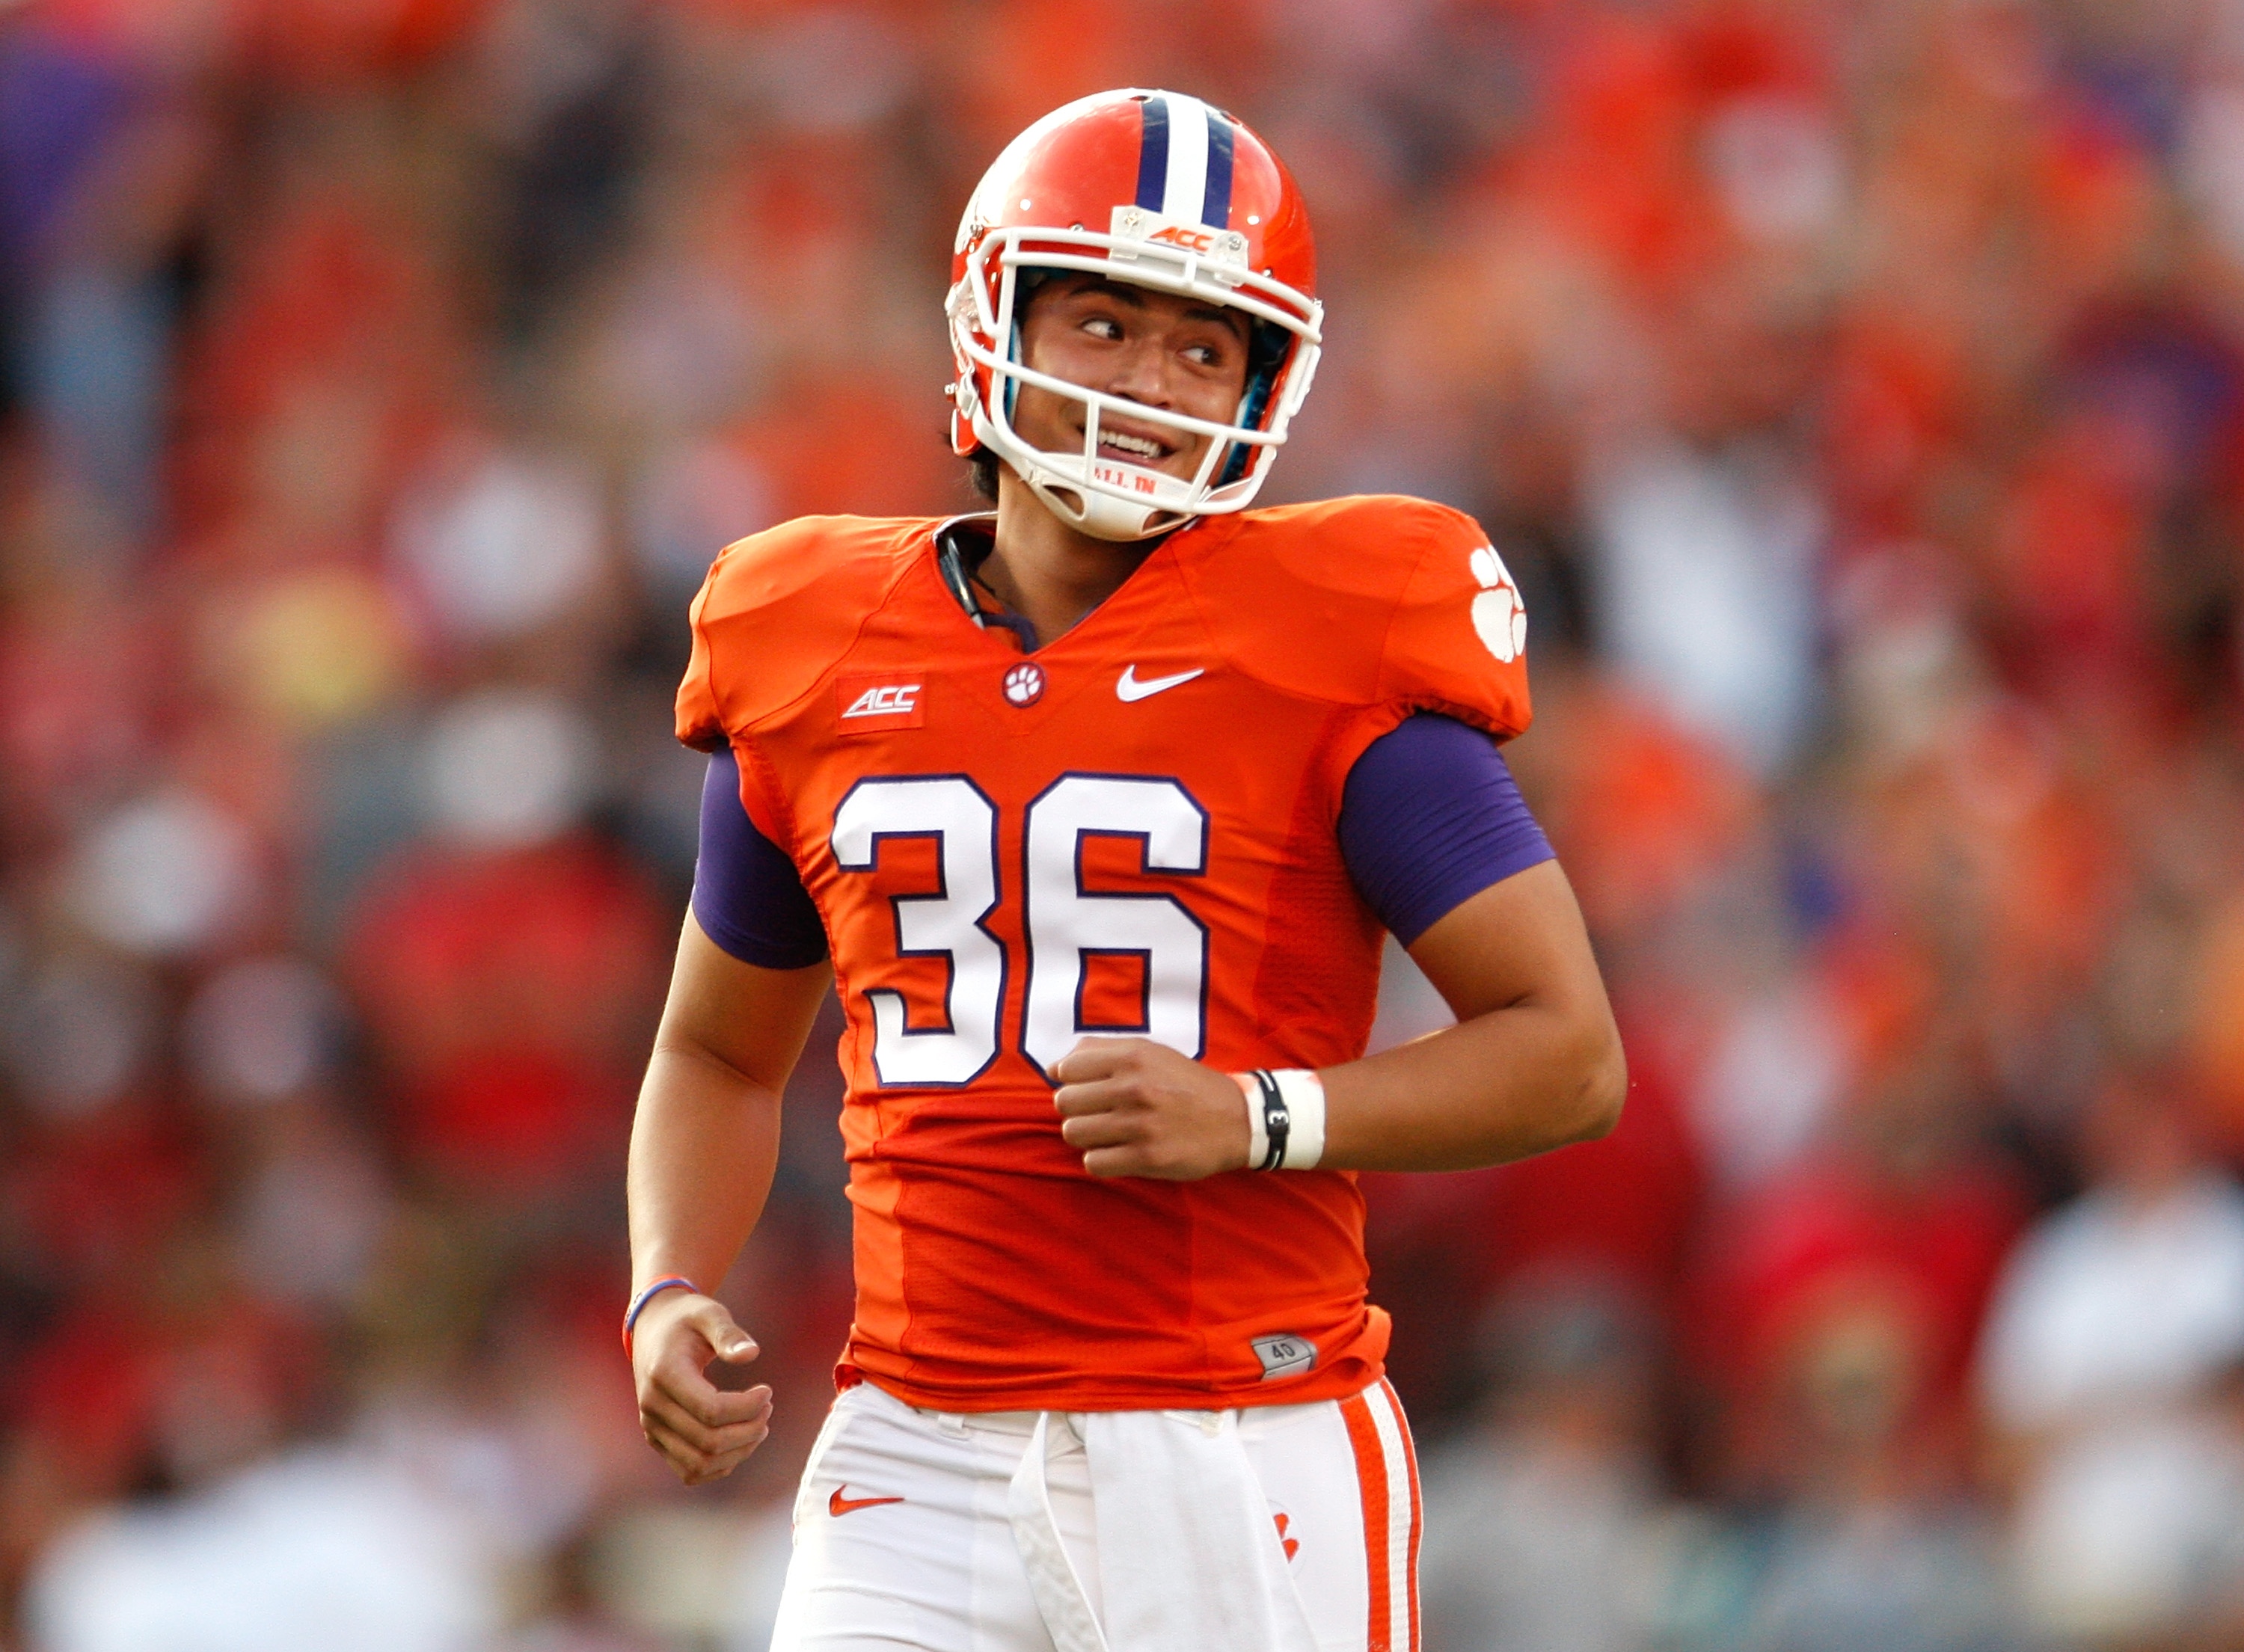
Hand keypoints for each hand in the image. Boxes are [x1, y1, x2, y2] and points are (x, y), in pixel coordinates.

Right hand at [631, 1291, 771, 1485]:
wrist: (653, 1329)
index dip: (748, 1408)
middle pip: (708, 1442)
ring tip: (759, 1425)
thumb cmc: (687, 1319)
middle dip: (749, 1430)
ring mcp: (652, 1427)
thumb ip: (729, 1333)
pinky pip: (689, 1471)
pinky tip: (740, 1441)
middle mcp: (652, 1406)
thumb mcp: (709, 1313)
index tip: (768, 1391)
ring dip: (738, 1452)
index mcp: (664, 1374)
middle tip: (768, 1408)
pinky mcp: (657, 1439)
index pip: (711, 1411)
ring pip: (699, 1465)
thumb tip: (752, 1354)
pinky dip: (720, 1465)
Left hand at [1053, 1037, 1250, 1179]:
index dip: (1071, 1081)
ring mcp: (1139, 1124)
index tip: (1088, 1089)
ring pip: (1074, 1133)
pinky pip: (1093, 1163)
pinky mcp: (1147, 1157)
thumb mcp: (1150, 1052)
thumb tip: (1054, 1067)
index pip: (1067, 1069)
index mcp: (1132, 1057)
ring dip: (1087, 1136)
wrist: (1236, 1119)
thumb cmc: (1184, 1084)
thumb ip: (1102, 1051)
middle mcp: (1133, 1087)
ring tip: (1108, 1133)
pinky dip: (1101, 1160)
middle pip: (1065, 1103)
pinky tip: (1118, 1152)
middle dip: (1077, 1110)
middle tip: (1099, 1113)